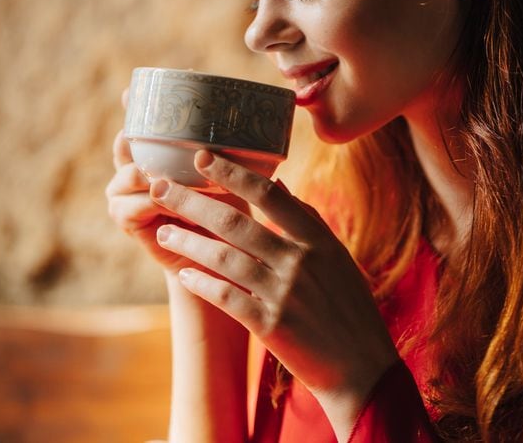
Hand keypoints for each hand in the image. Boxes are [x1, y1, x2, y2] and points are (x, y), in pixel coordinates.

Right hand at [104, 90, 249, 275]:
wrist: (220, 259)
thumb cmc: (229, 210)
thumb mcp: (230, 176)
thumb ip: (230, 154)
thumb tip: (250, 121)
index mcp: (160, 154)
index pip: (142, 125)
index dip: (133, 108)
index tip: (129, 91)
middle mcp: (137, 170)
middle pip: (124, 146)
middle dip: (131, 138)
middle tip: (139, 133)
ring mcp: (127, 195)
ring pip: (126, 176)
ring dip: (144, 175)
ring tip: (161, 177)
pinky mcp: (128, 221)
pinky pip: (128, 208)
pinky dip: (147, 204)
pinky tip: (165, 203)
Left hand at [149, 150, 399, 418]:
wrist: (362, 366)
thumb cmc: (350, 309)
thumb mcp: (338, 257)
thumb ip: (308, 221)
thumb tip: (280, 184)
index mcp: (318, 240)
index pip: (270, 195)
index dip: (233, 173)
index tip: (203, 156)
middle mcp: (300, 261)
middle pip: (237, 222)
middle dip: (193, 201)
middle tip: (160, 187)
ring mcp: (284, 294)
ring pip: (224, 258)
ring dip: (188, 242)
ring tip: (164, 231)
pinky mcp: (271, 326)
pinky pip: (226, 297)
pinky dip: (202, 283)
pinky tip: (183, 274)